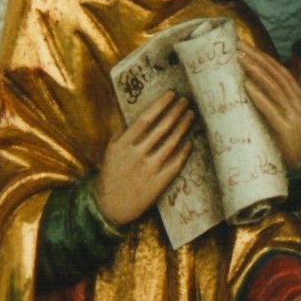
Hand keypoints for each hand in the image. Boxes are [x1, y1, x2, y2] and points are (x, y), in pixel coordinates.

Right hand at [92, 91, 193, 225]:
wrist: (109, 206)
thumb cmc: (111, 175)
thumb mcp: (111, 151)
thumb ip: (122, 132)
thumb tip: (132, 113)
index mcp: (123, 145)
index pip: (145, 120)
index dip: (160, 106)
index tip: (171, 94)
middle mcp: (136, 156)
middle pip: (161, 129)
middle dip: (176, 113)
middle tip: (186, 102)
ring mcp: (148, 170)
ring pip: (171, 144)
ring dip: (183, 128)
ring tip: (191, 116)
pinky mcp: (157, 184)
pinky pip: (175, 165)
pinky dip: (183, 152)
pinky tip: (190, 142)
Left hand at [239, 48, 300, 171]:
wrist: (296, 163)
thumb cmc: (282, 136)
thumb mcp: (280, 112)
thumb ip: (271, 97)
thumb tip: (247, 79)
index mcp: (297, 94)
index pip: (279, 70)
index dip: (262, 56)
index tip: (245, 45)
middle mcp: (297, 101)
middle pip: (276, 74)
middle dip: (257, 59)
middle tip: (238, 47)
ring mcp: (293, 115)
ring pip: (274, 87)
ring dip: (256, 72)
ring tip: (241, 61)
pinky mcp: (285, 129)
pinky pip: (270, 109)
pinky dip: (258, 96)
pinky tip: (246, 86)